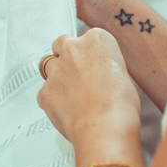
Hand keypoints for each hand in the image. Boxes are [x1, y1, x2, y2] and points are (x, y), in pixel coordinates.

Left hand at [36, 29, 140, 143]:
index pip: (87, 38)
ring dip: (57, 77)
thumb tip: (97, 72)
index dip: (89, 53)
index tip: (92, 64)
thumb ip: (103, 65)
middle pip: (61, 44)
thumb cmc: (121, 105)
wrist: (106, 128)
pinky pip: (44, 93)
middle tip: (77, 74)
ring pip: (48, 67)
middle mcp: (72, 49)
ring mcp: (55, 69)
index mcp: (96, 40)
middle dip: (66, 56)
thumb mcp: (122, 75)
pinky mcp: (44, 90)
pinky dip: (52, 100)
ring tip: (71, 95)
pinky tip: (67, 111)